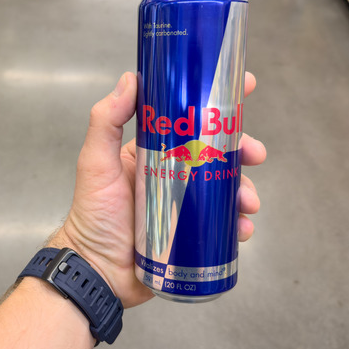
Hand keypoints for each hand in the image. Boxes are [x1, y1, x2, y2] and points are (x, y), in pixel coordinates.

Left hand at [48, 71, 265, 307]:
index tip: (245, 87)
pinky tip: (242, 229)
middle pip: (218, 154)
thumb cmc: (93, 214)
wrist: (97, 270)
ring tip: (249, 202)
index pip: (189, 120)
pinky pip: (224, 226)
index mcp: (154, 152)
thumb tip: (131, 79)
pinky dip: (239, 225)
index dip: (219, 104)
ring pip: (227, 189)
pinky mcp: (193, 235)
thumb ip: (106, 121)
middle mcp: (173, 174)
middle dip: (243, 151)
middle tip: (255, 154)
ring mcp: (185, 206)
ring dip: (246, 190)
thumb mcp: (95, 162)